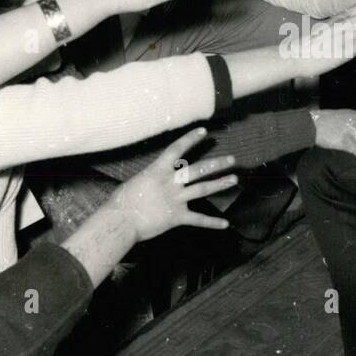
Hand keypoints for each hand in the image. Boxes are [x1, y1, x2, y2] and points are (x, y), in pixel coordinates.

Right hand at [111, 128, 237, 241]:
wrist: (121, 221)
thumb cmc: (121, 202)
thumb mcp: (137, 182)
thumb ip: (151, 178)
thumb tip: (155, 178)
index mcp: (157, 171)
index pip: (177, 150)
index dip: (190, 139)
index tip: (204, 131)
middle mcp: (170, 183)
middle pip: (198, 170)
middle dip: (216, 163)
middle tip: (232, 159)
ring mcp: (175, 199)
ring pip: (202, 189)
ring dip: (220, 184)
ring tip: (234, 179)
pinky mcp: (177, 217)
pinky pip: (198, 219)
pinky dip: (212, 223)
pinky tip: (225, 224)